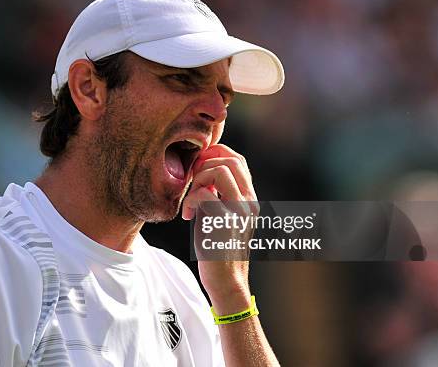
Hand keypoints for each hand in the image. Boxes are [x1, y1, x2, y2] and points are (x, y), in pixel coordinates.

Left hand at [181, 144, 259, 306]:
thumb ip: (218, 194)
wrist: (226, 281)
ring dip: (198, 180)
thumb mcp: (221, 215)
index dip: (215, 156)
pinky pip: (204, 194)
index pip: (238, 160)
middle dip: (204, 165)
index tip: (198, 171)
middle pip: (230, 160)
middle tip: (192, 184)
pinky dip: (190, 201)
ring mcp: (239, 212)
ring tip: (191, 200)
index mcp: (249, 199)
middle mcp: (249, 202)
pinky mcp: (224, 223)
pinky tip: (188, 216)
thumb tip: (202, 173)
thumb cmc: (218, 248)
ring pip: (219, 171)